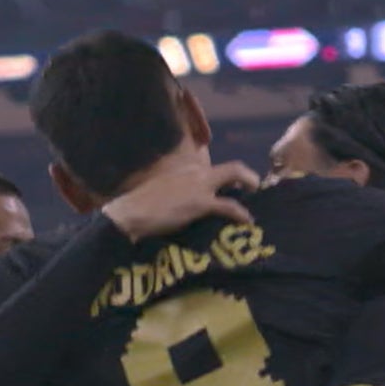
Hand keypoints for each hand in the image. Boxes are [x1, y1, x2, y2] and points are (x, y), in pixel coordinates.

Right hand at [102, 160, 259, 240]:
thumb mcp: (158, 190)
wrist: (129, 213)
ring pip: (235, 175)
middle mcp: (193, 169)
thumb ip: (174, 189)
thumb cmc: (137, 206)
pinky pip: (229, 205)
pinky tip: (248, 220)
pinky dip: (241, 212)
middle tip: (253, 190)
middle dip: (246, 177)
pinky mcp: (200, 202)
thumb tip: (183, 200)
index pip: (211, 165)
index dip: (224, 177)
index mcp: (182, 166)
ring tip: (255, 201)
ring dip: (249, 185)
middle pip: (230, 167)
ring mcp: (198, 184)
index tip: (231, 186)